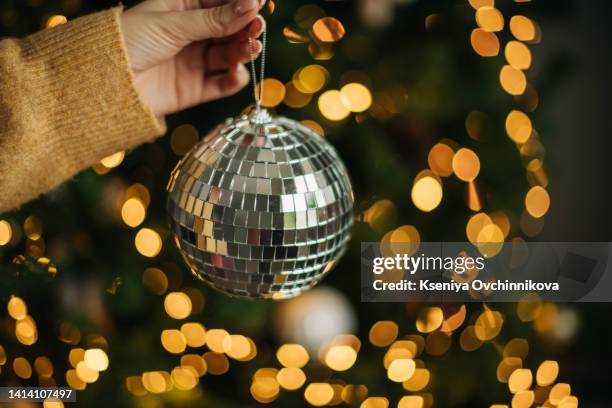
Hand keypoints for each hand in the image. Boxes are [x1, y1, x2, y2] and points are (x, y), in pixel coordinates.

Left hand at [120, 0, 265, 116]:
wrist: (104, 84)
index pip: (218, 1)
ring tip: (252, 48)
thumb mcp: (173, 24)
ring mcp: (192, 61)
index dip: (240, 2)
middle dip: (245, 26)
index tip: (259, 2)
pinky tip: (237, 73)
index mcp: (181, 8)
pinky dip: (233, 79)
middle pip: (227, 28)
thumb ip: (214, 19)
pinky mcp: (193, 88)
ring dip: (243, 50)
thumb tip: (249, 5)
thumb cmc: (128, 42)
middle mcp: (189, 34)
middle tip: (258, 27)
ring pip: (227, 54)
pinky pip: (220, 84)